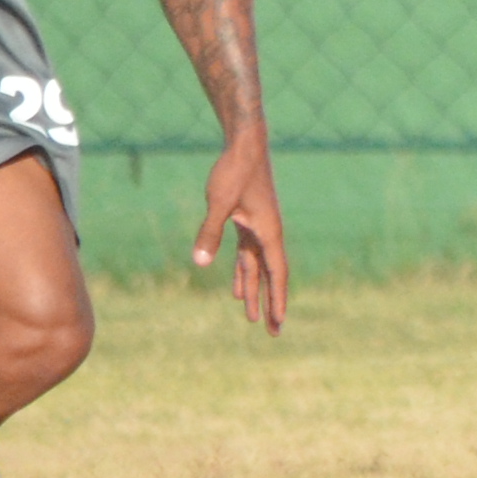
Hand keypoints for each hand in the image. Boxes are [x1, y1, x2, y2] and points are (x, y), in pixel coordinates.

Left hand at [190, 132, 285, 332]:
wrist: (245, 145)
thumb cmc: (234, 171)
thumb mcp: (219, 202)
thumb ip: (209, 232)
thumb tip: (199, 262)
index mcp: (268, 232)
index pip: (276, 273)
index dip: (277, 299)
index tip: (277, 323)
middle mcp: (268, 234)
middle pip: (270, 276)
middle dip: (270, 303)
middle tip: (273, 332)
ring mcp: (259, 228)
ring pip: (257, 268)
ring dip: (254, 291)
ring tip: (251, 318)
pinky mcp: (248, 222)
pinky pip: (247, 255)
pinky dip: (242, 272)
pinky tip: (235, 288)